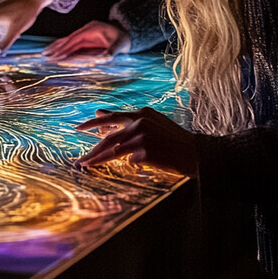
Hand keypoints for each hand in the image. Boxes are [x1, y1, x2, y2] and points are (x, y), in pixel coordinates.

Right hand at [43, 20, 129, 60]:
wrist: (127, 31)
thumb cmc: (124, 39)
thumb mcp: (120, 45)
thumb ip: (112, 51)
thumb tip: (106, 58)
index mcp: (92, 29)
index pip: (75, 40)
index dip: (65, 48)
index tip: (57, 56)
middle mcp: (86, 29)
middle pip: (68, 39)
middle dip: (57, 48)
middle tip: (45, 56)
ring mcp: (85, 32)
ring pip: (68, 40)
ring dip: (57, 47)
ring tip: (45, 53)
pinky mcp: (85, 37)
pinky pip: (72, 42)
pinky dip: (63, 46)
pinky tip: (55, 51)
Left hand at [74, 107, 198, 176]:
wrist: (198, 153)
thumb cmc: (174, 140)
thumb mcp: (152, 123)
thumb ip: (128, 120)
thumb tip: (100, 112)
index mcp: (142, 114)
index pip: (112, 117)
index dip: (93, 123)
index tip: (79, 128)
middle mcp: (140, 123)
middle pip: (109, 138)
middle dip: (93, 150)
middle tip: (80, 160)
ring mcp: (143, 137)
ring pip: (114, 151)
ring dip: (99, 160)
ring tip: (87, 166)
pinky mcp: (146, 151)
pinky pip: (131, 161)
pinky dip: (132, 164)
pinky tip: (139, 165)